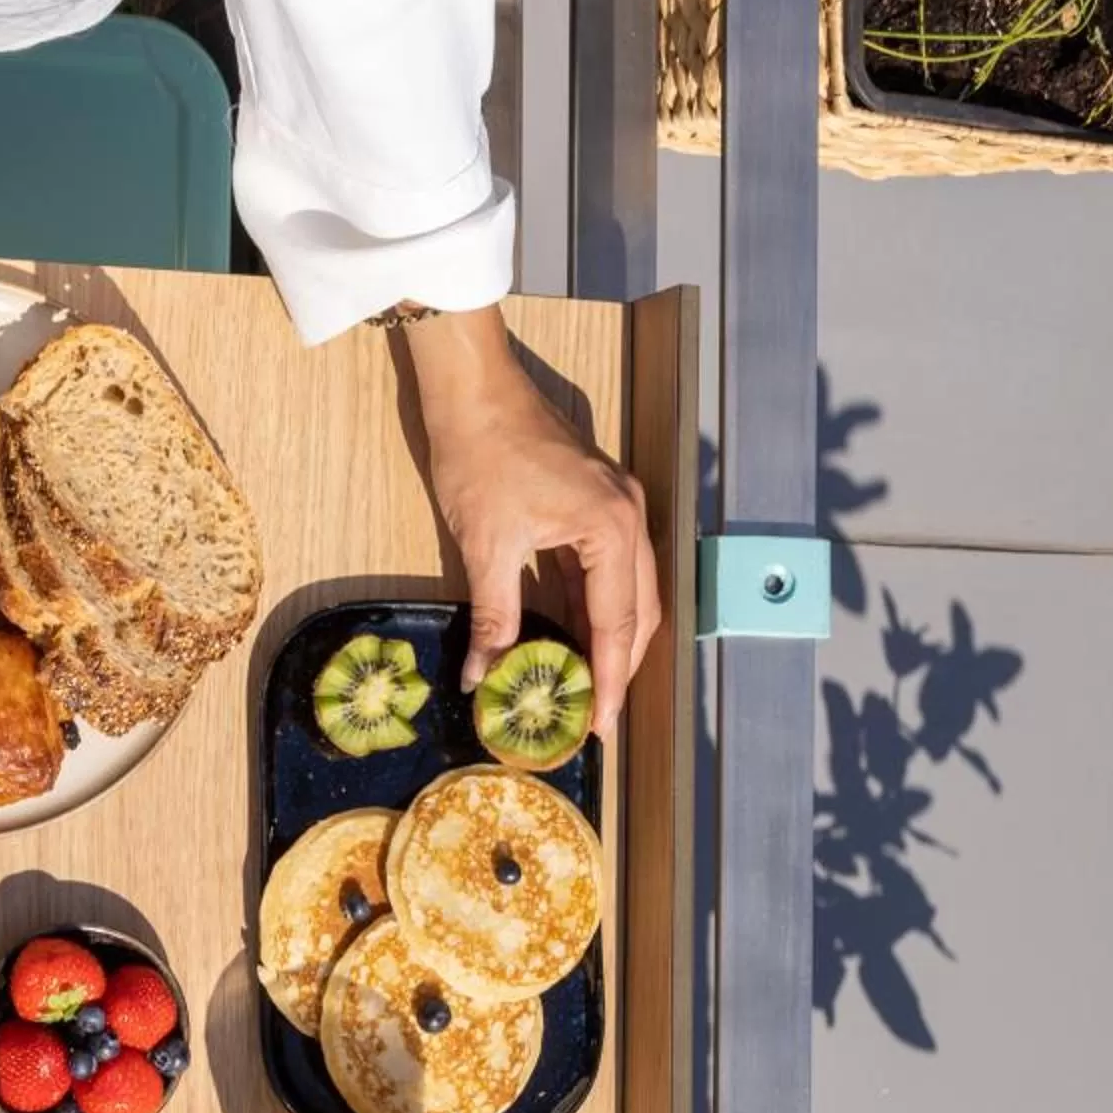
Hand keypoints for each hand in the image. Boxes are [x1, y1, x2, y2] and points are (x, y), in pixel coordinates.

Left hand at [404, 307, 659, 736]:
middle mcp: (630, 518)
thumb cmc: (479, 451)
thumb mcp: (486, 545)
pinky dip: (595, 606)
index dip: (608, 681)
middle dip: (620, 667)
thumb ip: (493, 617)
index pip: (618, 625)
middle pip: (640, 611)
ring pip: (629, 591)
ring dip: (611, 638)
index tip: (599, 727)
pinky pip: (609, 569)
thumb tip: (482, 676)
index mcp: (611, 529)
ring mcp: (618, 506)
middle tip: (596, 716)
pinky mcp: (599, 501)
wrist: (472, 385)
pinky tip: (574, 637)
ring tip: (588, 686)